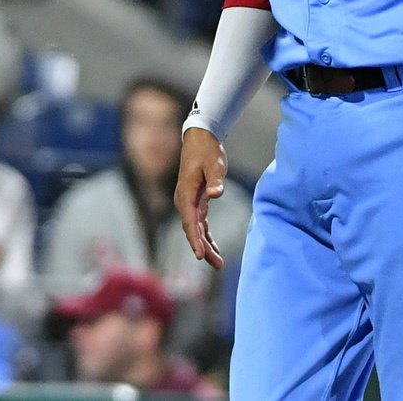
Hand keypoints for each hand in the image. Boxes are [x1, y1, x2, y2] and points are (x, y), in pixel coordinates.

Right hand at [174, 127, 226, 269]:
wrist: (200, 138)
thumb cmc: (207, 150)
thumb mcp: (215, 164)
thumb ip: (216, 179)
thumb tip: (216, 193)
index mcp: (186, 193)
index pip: (189, 221)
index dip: (195, 240)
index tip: (200, 255)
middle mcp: (183, 200)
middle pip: (191, 229)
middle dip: (203, 248)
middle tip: (217, 264)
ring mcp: (188, 201)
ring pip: (195, 229)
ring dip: (205, 245)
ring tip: (218, 263)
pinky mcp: (195, 201)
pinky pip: (199, 223)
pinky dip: (206, 235)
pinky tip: (214, 248)